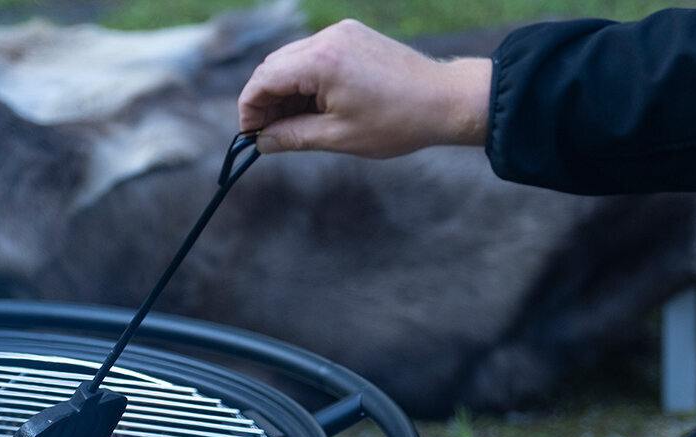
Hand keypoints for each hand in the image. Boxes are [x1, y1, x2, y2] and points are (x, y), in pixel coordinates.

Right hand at [237, 19, 491, 157]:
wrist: (445, 101)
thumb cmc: (396, 122)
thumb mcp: (338, 137)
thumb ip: (293, 137)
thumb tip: (263, 142)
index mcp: (320, 62)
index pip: (264, 79)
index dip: (250, 108)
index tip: (250, 134)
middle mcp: (328, 38)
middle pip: (275, 66)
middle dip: (265, 100)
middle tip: (267, 134)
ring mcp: (342, 33)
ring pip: (293, 60)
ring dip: (285, 91)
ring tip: (291, 125)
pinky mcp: (354, 36)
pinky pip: (316, 55)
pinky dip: (306, 80)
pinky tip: (312, 107)